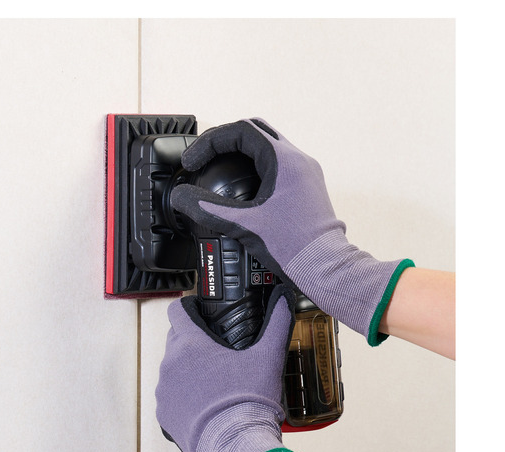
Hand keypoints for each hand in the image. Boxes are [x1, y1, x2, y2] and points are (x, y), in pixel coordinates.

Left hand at [155, 285, 306, 451]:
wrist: (235, 447)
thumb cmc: (249, 402)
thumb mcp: (268, 358)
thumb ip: (277, 324)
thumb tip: (284, 299)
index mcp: (190, 345)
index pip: (177, 312)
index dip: (189, 308)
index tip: (199, 312)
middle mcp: (170, 365)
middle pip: (176, 340)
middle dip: (193, 341)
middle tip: (217, 350)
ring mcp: (164, 391)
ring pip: (172, 370)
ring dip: (187, 371)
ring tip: (214, 382)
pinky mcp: (164, 415)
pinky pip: (170, 398)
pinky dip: (184, 398)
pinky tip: (205, 404)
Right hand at [171, 118, 412, 344]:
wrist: (324, 268)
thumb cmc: (293, 247)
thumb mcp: (243, 225)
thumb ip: (207, 208)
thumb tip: (180, 196)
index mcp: (284, 161)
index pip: (241, 131)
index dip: (210, 142)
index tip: (194, 161)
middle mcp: (298, 160)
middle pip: (255, 132)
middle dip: (224, 141)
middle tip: (204, 157)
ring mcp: (305, 173)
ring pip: (268, 146)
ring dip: (241, 152)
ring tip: (219, 168)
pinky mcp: (307, 187)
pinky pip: (278, 164)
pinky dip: (255, 166)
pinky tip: (242, 187)